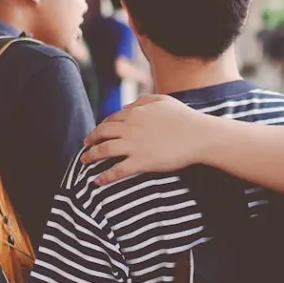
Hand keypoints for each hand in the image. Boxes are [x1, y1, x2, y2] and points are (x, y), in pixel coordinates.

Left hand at [81, 95, 212, 184]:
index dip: (101, 127)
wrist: (199, 136)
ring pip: (103, 150)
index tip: (97, 133)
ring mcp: (134, 145)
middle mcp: (130, 127)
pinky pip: (116, 171)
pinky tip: (97, 182)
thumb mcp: (163, 100)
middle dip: (90, 140)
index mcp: (135, 112)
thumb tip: (127, 106)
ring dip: (90, 157)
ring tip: (84, 162)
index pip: (110, 119)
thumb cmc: (185, 117)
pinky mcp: (140, 162)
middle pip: (102, 133)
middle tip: (85, 146)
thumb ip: (143, 101)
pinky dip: (104, 177)